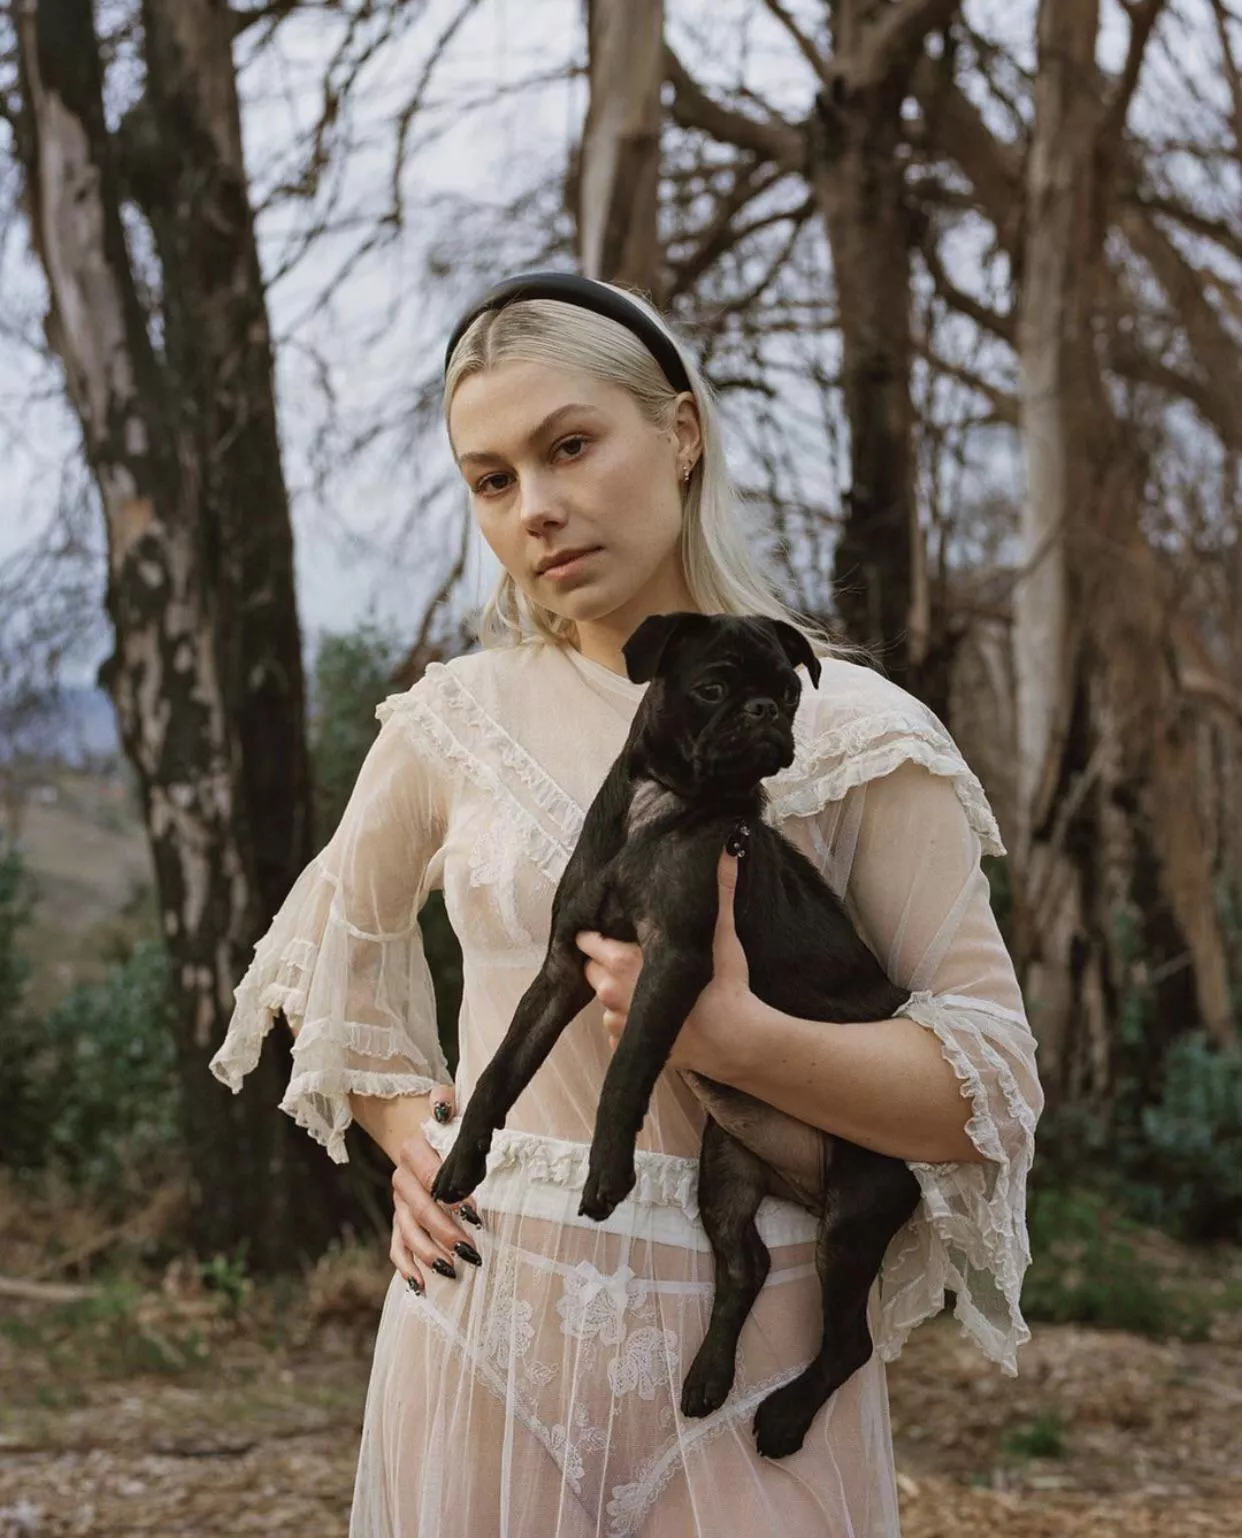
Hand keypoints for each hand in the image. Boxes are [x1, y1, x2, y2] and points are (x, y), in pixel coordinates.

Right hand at [389, 1084, 482, 1293]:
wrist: (414, 1129)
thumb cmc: (443, 1121)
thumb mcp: (445, 1102)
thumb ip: (444, 1101)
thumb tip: (444, 1109)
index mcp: (413, 1150)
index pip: (432, 1176)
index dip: (452, 1194)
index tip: (474, 1212)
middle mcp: (401, 1178)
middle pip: (420, 1209)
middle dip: (445, 1232)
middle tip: (470, 1250)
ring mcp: (398, 1203)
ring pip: (408, 1232)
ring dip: (429, 1253)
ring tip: (452, 1270)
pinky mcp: (398, 1220)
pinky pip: (397, 1246)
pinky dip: (406, 1266)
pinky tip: (421, 1285)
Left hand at [576, 847, 751, 1072]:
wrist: (736, 1040)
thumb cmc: (724, 984)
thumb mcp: (721, 932)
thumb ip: (720, 888)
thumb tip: (728, 845)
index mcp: (620, 960)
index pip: (586, 939)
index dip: (599, 933)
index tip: (617, 930)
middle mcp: (609, 991)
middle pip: (591, 969)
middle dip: (606, 962)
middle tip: (637, 958)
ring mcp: (616, 1023)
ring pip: (604, 1000)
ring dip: (618, 994)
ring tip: (647, 989)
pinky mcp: (626, 1048)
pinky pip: (616, 1031)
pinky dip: (628, 1024)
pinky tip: (653, 1017)